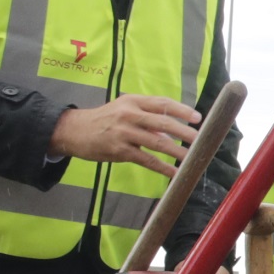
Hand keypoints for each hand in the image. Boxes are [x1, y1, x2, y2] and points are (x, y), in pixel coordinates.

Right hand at [50, 94, 199, 173]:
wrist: (74, 131)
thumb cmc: (104, 120)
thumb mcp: (124, 110)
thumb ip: (147, 118)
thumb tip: (171, 131)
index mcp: (133, 101)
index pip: (162, 103)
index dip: (182, 110)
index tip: (197, 117)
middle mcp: (129, 114)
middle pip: (163, 121)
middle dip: (184, 131)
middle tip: (199, 139)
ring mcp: (124, 133)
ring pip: (157, 141)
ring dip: (177, 151)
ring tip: (192, 157)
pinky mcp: (119, 150)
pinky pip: (146, 160)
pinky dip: (162, 167)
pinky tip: (174, 172)